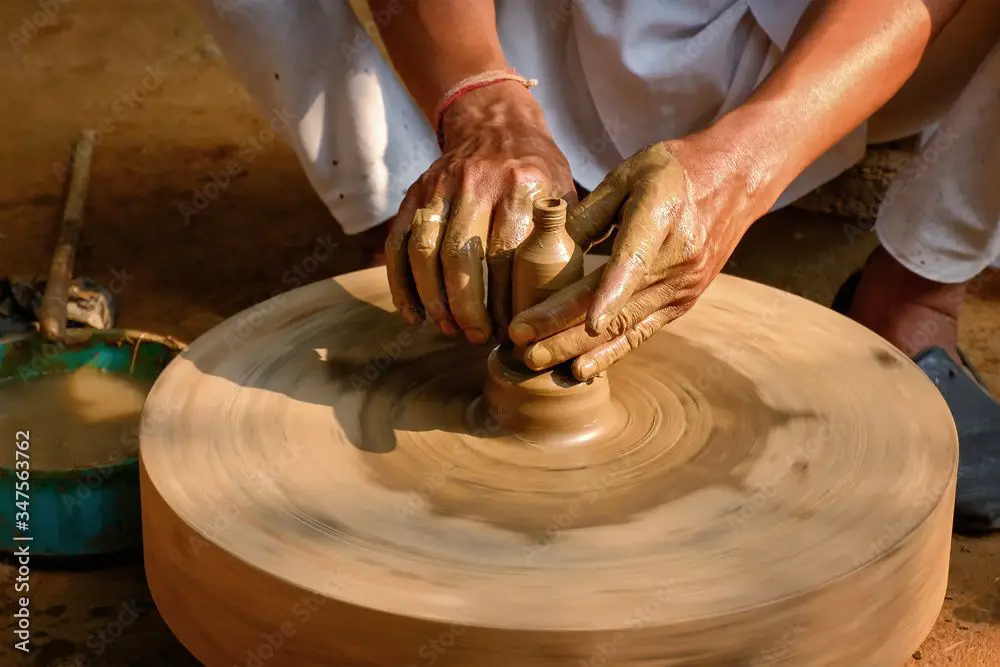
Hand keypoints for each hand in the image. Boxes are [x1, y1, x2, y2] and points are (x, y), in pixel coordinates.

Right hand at [385, 82, 575, 343]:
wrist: (494, 121)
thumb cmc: (536, 169)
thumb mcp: (563, 190)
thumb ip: (566, 235)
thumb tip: (575, 294)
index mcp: (522, 185)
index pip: (509, 254)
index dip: (508, 299)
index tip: (513, 328)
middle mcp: (477, 182)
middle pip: (463, 256)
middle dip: (468, 306)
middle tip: (478, 336)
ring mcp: (440, 187)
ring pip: (427, 252)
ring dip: (434, 299)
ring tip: (449, 328)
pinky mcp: (415, 194)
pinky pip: (400, 243)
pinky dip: (401, 283)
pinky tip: (414, 315)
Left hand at [508, 137, 762, 379]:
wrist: (734, 182)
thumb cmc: (672, 172)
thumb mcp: (628, 174)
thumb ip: (588, 212)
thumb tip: (546, 247)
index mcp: (660, 217)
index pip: (633, 260)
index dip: (611, 293)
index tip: (587, 322)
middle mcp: (676, 260)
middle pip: (616, 303)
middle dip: (563, 327)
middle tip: (520, 343)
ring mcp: (681, 287)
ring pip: (623, 326)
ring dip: (576, 347)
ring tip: (536, 361)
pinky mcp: (681, 303)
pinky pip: (640, 333)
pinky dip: (608, 353)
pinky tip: (579, 369)